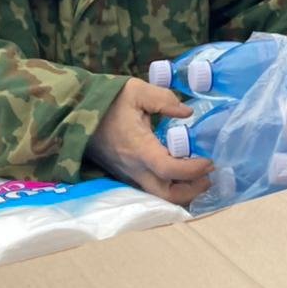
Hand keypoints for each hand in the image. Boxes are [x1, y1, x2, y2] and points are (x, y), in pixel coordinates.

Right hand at [87, 79, 213, 205]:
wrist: (76, 112)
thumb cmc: (109, 100)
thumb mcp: (137, 91)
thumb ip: (165, 99)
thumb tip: (187, 112)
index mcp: (138, 148)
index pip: (168, 169)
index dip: (192, 170)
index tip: (210, 161)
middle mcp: (134, 168)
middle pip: (166, 195)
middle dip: (191, 191)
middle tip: (209, 176)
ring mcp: (128, 174)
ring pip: (158, 196)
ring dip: (181, 192)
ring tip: (199, 177)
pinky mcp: (125, 174)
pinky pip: (150, 189)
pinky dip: (169, 187)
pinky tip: (180, 174)